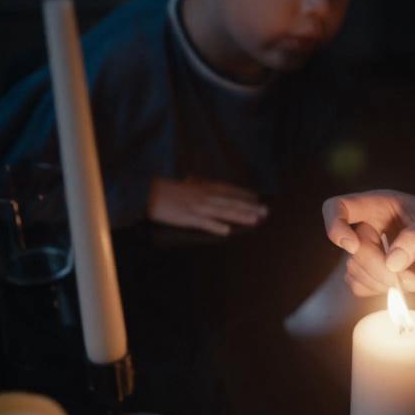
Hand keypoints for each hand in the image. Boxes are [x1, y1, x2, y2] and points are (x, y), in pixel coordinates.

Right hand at [147, 177, 267, 235]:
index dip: (244, 195)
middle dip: (249, 207)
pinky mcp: (187, 218)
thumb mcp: (186, 185)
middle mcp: (204, 196)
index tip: (258, 198)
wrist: (148, 193)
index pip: (229, 190)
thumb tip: (202, 183)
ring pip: (223, 212)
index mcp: (203, 187)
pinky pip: (204, 223)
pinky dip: (215, 226)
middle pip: (231, 202)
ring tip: (255, 220)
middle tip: (266, 211)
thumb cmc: (166, 190)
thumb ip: (197, 186)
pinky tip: (227, 231)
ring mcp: (197, 207)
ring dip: (240, 215)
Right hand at [322, 190, 414, 295]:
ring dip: (380, 283)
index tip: (352, 246)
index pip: (337, 207)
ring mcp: (368, 250)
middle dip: (378, 269)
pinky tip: (401, 287)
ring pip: (354, 271)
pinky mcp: (374, 271)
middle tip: (409, 280)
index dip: (335, 226)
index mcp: (376, 205)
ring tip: (412, 283)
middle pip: (352, 251)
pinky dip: (378, 291)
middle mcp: (367, 227)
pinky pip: (360, 286)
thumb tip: (392, 263)